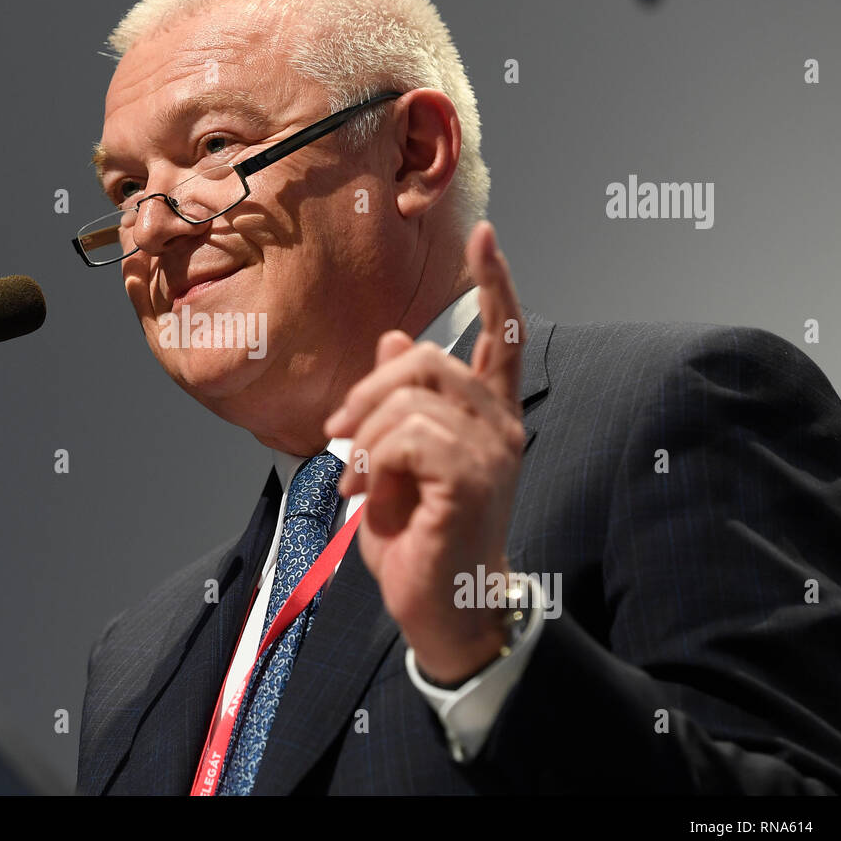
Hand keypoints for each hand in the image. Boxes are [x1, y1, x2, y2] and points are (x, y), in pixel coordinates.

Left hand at [323, 221, 527, 683]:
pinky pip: (408, 435)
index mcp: (486, 417)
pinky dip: (373, 460)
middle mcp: (499, 426)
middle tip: (339, 429)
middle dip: (370, 388)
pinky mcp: (472, 479)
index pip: (501, 338)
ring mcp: (492, 452)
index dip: (494, 284)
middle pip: (429, 358)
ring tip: (358, 477)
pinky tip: (368, 491)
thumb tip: (396, 335)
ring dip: (364, 437)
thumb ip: (401, 401)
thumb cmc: (418, 535)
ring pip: (409, 399)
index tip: (482, 234)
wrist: (438, 605)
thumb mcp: (397, 458)